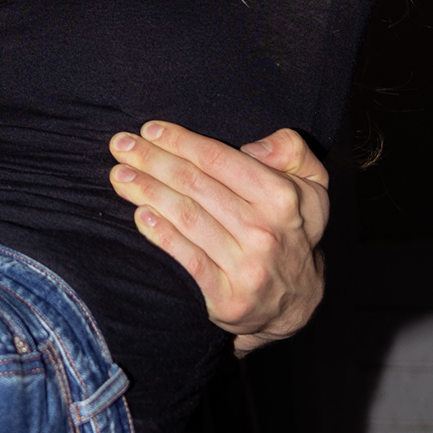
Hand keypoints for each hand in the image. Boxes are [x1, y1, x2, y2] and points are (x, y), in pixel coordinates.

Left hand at [109, 122, 326, 354]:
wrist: (295, 302)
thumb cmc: (292, 229)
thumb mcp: (312, 185)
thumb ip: (292, 150)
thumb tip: (253, 146)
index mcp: (282, 198)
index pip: (218, 159)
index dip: (179, 140)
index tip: (149, 130)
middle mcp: (265, 231)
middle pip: (194, 185)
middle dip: (152, 160)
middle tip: (120, 146)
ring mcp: (247, 267)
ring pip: (185, 217)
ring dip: (146, 192)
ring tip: (119, 176)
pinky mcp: (228, 298)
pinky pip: (187, 259)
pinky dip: (160, 234)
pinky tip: (139, 215)